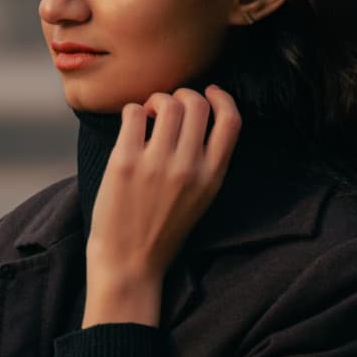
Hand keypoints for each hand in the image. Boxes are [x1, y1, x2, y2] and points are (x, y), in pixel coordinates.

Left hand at [85, 85, 240, 321]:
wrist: (129, 265)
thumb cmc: (162, 230)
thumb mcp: (200, 198)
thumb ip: (205, 162)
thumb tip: (198, 113)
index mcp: (212, 177)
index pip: (231, 121)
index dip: (222, 97)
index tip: (210, 92)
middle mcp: (189, 167)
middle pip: (196, 103)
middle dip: (182, 95)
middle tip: (167, 109)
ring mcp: (157, 164)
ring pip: (166, 103)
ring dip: (156, 101)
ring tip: (148, 117)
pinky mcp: (125, 163)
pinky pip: (133, 112)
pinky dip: (132, 111)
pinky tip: (131, 126)